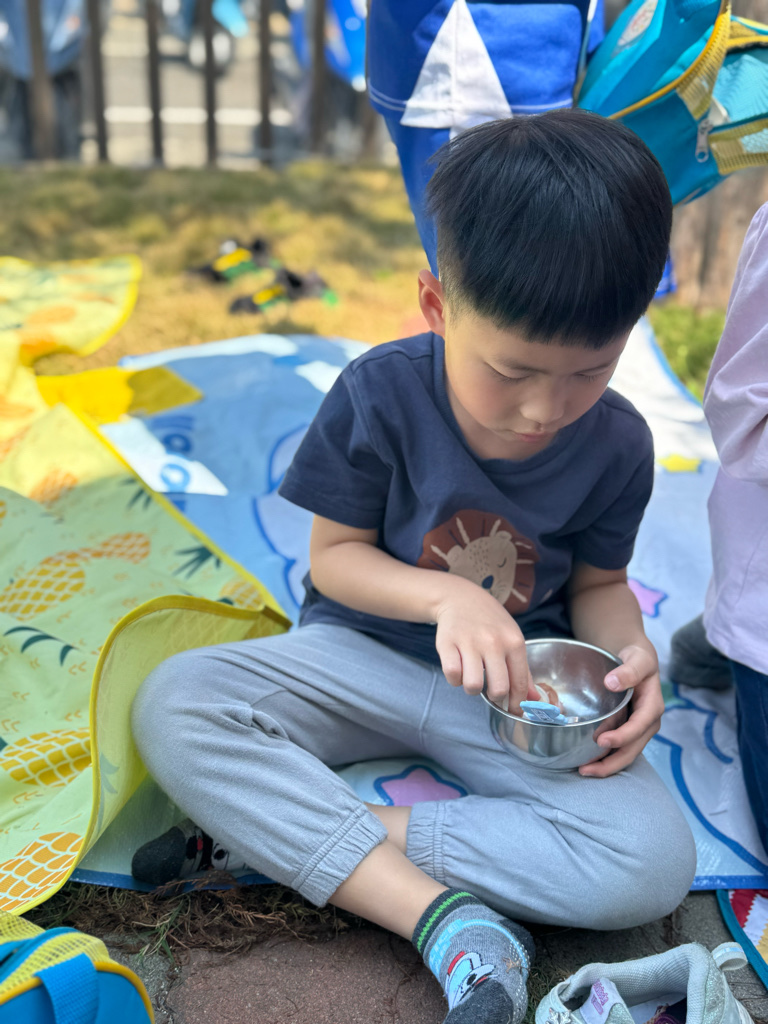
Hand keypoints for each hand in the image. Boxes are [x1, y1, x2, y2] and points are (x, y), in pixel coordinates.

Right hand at [434, 580, 537, 710]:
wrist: (462, 598)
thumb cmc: (491, 622)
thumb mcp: (512, 639)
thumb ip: (522, 671)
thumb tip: (533, 699)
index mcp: (514, 642)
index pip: (519, 683)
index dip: (517, 703)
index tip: (513, 710)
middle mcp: (493, 642)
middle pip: (498, 689)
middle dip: (495, 697)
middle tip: (491, 690)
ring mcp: (469, 642)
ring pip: (473, 685)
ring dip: (472, 688)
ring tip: (473, 677)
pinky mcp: (447, 643)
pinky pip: (452, 675)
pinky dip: (455, 679)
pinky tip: (459, 670)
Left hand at [579, 642, 663, 777]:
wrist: (638, 661)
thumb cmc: (638, 659)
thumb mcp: (638, 659)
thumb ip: (629, 671)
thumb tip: (612, 682)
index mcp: (653, 706)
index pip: (639, 726)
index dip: (623, 736)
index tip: (601, 741)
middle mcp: (648, 722)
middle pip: (633, 748)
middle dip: (612, 762)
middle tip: (587, 769)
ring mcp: (639, 729)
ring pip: (626, 753)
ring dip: (607, 765)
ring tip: (584, 771)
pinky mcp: (628, 731)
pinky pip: (619, 749)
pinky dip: (606, 758)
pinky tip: (588, 762)